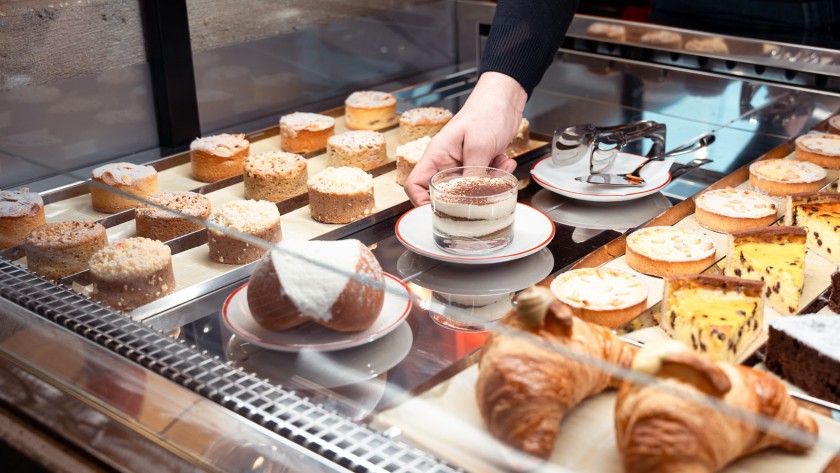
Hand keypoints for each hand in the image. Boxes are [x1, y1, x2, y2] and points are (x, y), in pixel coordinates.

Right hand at [404, 72, 527, 205]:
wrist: (504, 99)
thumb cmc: (485, 112)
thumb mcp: (479, 145)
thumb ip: (473, 174)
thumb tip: (470, 199)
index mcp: (436, 156)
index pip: (415, 185)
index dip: (420, 202)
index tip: (436, 211)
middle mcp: (446, 163)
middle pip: (445, 193)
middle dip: (465, 197)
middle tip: (481, 194)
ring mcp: (463, 165)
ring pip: (469, 190)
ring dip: (487, 185)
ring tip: (499, 170)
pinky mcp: (479, 165)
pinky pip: (484, 181)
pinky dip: (497, 176)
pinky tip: (504, 162)